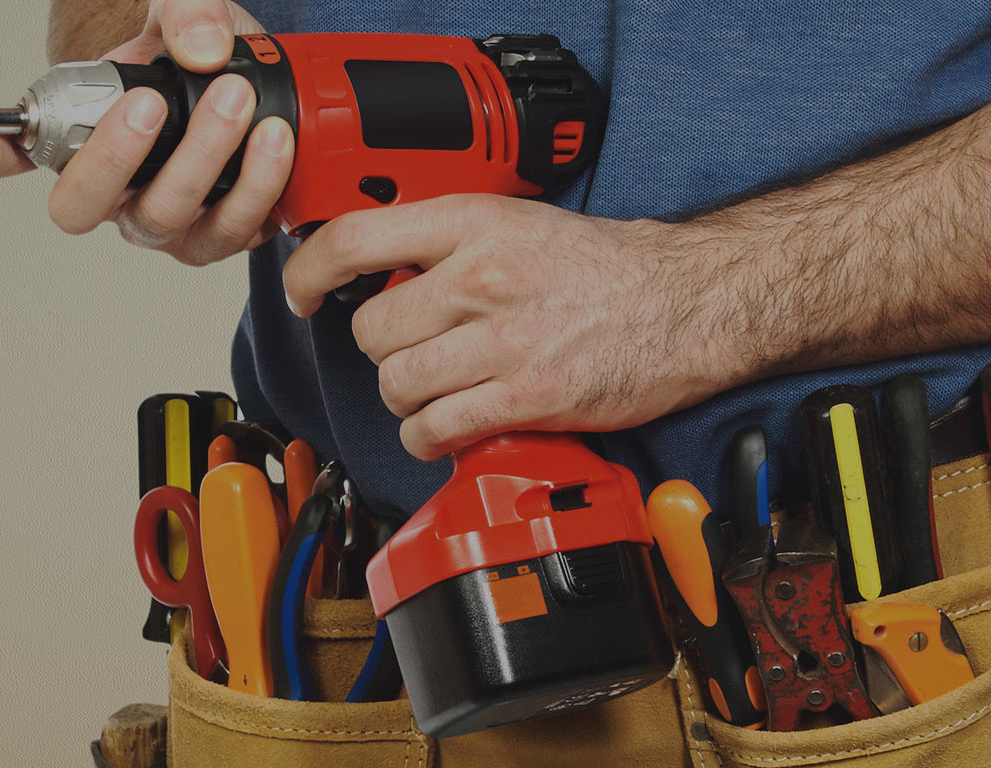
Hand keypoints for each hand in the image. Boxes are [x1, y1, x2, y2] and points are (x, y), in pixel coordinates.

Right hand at [0, 0, 294, 265]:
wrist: (255, 80)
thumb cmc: (198, 50)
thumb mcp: (179, 9)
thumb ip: (184, 11)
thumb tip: (199, 47)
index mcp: (82, 139)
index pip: (16, 151)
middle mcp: (116, 190)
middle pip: (85, 205)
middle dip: (118, 157)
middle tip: (153, 103)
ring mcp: (167, 219)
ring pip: (165, 220)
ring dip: (203, 164)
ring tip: (237, 101)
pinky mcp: (224, 230)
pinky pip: (234, 229)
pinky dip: (258, 188)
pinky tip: (275, 142)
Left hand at [283, 195, 748, 459]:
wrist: (688, 302)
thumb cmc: (603, 268)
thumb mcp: (516, 222)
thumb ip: (445, 241)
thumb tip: (374, 270)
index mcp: (473, 223)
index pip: (354, 238)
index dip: (309, 272)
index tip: (302, 293)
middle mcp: (481, 277)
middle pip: (371, 330)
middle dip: (383, 350)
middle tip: (414, 351)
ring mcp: (504, 340)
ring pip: (397, 384)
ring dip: (407, 398)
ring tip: (437, 391)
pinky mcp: (527, 396)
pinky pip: (435, 429)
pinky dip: (430, 437)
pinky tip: (447, 427)